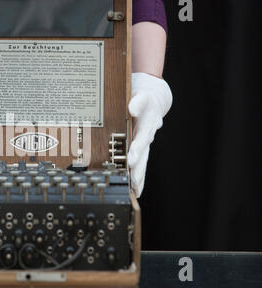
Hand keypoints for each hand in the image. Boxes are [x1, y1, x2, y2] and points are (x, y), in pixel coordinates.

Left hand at [128, 73, 171, 197]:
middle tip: (132, 182)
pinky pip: (140, 164)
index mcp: (147, 124)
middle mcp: (147, 136)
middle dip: (138, 170)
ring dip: (139, 177)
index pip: (141, 138)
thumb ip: (137, 101)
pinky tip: (135, 190)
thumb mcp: (141, 95)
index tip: (132, 159)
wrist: (155, 99)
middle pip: (143, 155)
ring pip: (143, 163)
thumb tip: (132, 108)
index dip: (137, 149)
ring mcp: (145, 144)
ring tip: (135, 192)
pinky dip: (138, 177)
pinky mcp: (142, 148)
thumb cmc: (145, 97)